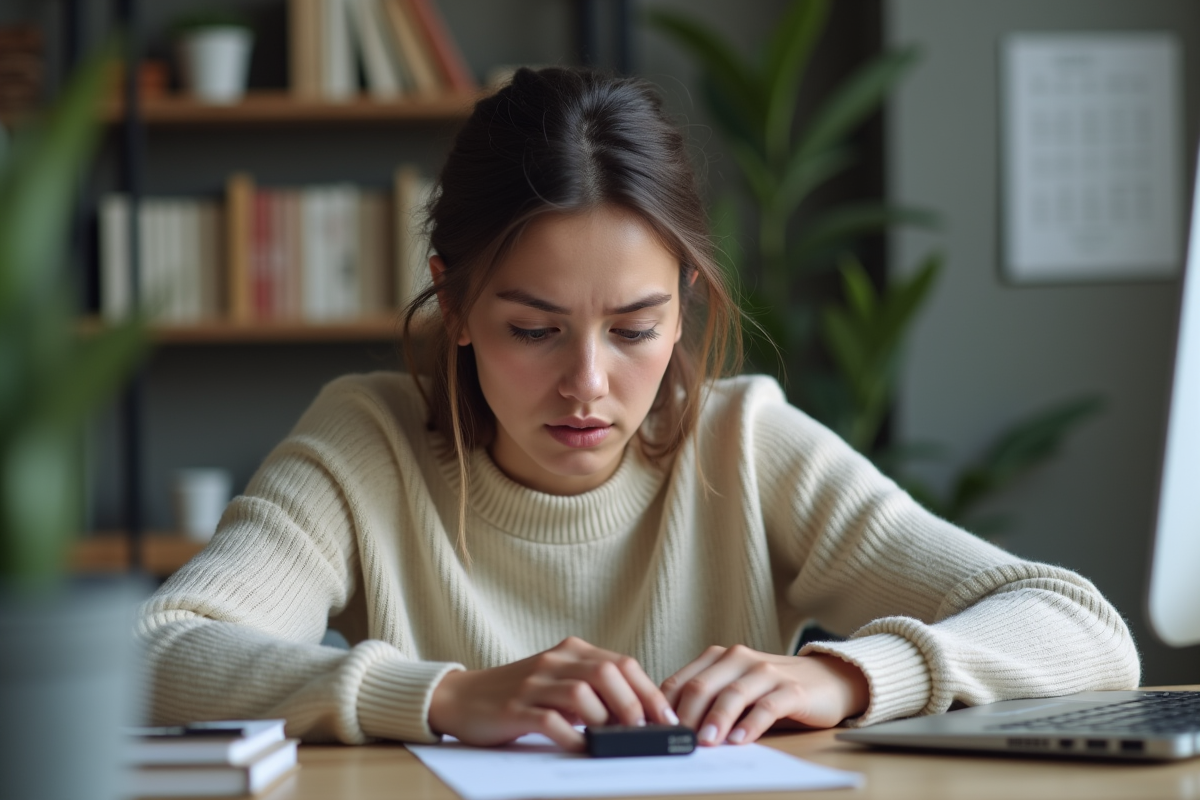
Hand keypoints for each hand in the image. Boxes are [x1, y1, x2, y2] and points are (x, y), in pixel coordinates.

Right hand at [428, 636, 678, 751]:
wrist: (460, 697)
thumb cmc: (518, 694)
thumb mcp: (558, 681)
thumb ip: (592, 690)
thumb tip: (638, 716)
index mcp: (570, 650)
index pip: (622, 663)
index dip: (650, 691)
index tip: (668, 719)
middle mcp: (554, 660)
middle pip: (607, 673)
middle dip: (634, 705)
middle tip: (646, 732)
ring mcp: (533, 683)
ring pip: (582, 693)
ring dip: (605, 719)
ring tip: (615, 740)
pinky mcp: (514, 709)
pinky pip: (550, 720)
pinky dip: (572, 737)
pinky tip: (582, 748)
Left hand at [661, 645, 868, 745]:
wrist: (827, 679)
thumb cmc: (771, 690)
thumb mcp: (735, 690)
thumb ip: (707, 703)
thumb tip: (670, 732)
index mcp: (718, 658)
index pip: (680, 682)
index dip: (664, 708)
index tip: (653, 732)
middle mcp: (739, 658)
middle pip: (702, 686)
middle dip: (685, 716)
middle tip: (676, 740)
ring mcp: (767, 672)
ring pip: (733, 694)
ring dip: (716, 720)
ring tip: (705, 743)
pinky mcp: (792, 690)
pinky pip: (767, 706)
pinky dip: (751, 724)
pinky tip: (740, 740)